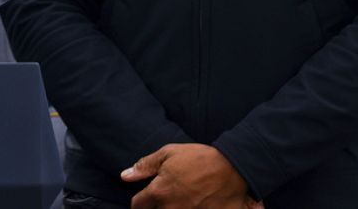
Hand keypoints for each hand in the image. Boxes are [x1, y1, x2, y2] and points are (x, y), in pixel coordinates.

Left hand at [121, 144, 254, 207]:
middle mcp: (172, 208)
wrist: (233, 167)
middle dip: (154, 208)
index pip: (138, 205)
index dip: (138, 202)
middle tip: (162, 200)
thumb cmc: (198, 158)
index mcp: (159, 192)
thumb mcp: (168, 153)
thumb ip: (145, 166)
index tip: (144, 200)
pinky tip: (194, 205)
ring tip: (178, 202)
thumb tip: (124, 176)